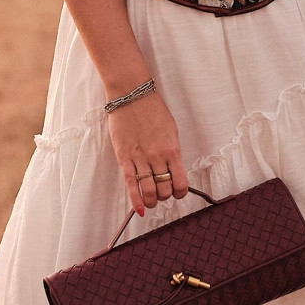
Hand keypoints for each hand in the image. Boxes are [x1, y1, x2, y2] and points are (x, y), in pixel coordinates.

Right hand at [107, 91, 189, 213]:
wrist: (132, 95)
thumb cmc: (153, 110)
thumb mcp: (171, 130)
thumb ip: (172, 151)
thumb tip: (173, 170)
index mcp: (173, 150)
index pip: (180, 182)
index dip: (180, 193)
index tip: (177, 192)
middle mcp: (157, 157)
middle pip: (164, 189)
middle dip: (164, 196)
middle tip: (161, 194)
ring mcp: (140, 158)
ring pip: (148, 190)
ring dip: (151, 201)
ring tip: (150, 201)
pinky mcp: (124, 157)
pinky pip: (130, 184)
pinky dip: (135, 200)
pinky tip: (139, 209)